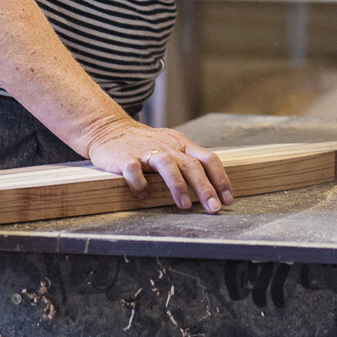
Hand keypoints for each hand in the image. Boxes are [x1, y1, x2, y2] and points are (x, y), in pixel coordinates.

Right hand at [85, 122, 232, 212]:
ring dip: (178, 185)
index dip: (220, 179)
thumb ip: (188, 162)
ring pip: (167, 164)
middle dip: (205, 187)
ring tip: (185, 205)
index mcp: (181, 144)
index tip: (228, 199)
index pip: (208, 158)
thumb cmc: (145, 144)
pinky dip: (140, 183)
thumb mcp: (172, 147)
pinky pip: (133, 170)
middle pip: (191, 164)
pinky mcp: (124, 157)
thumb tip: (213, 187)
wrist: (109, 129)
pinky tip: (143, 196)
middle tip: (214, 208)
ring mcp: (146, 151)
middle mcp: (167, 147)